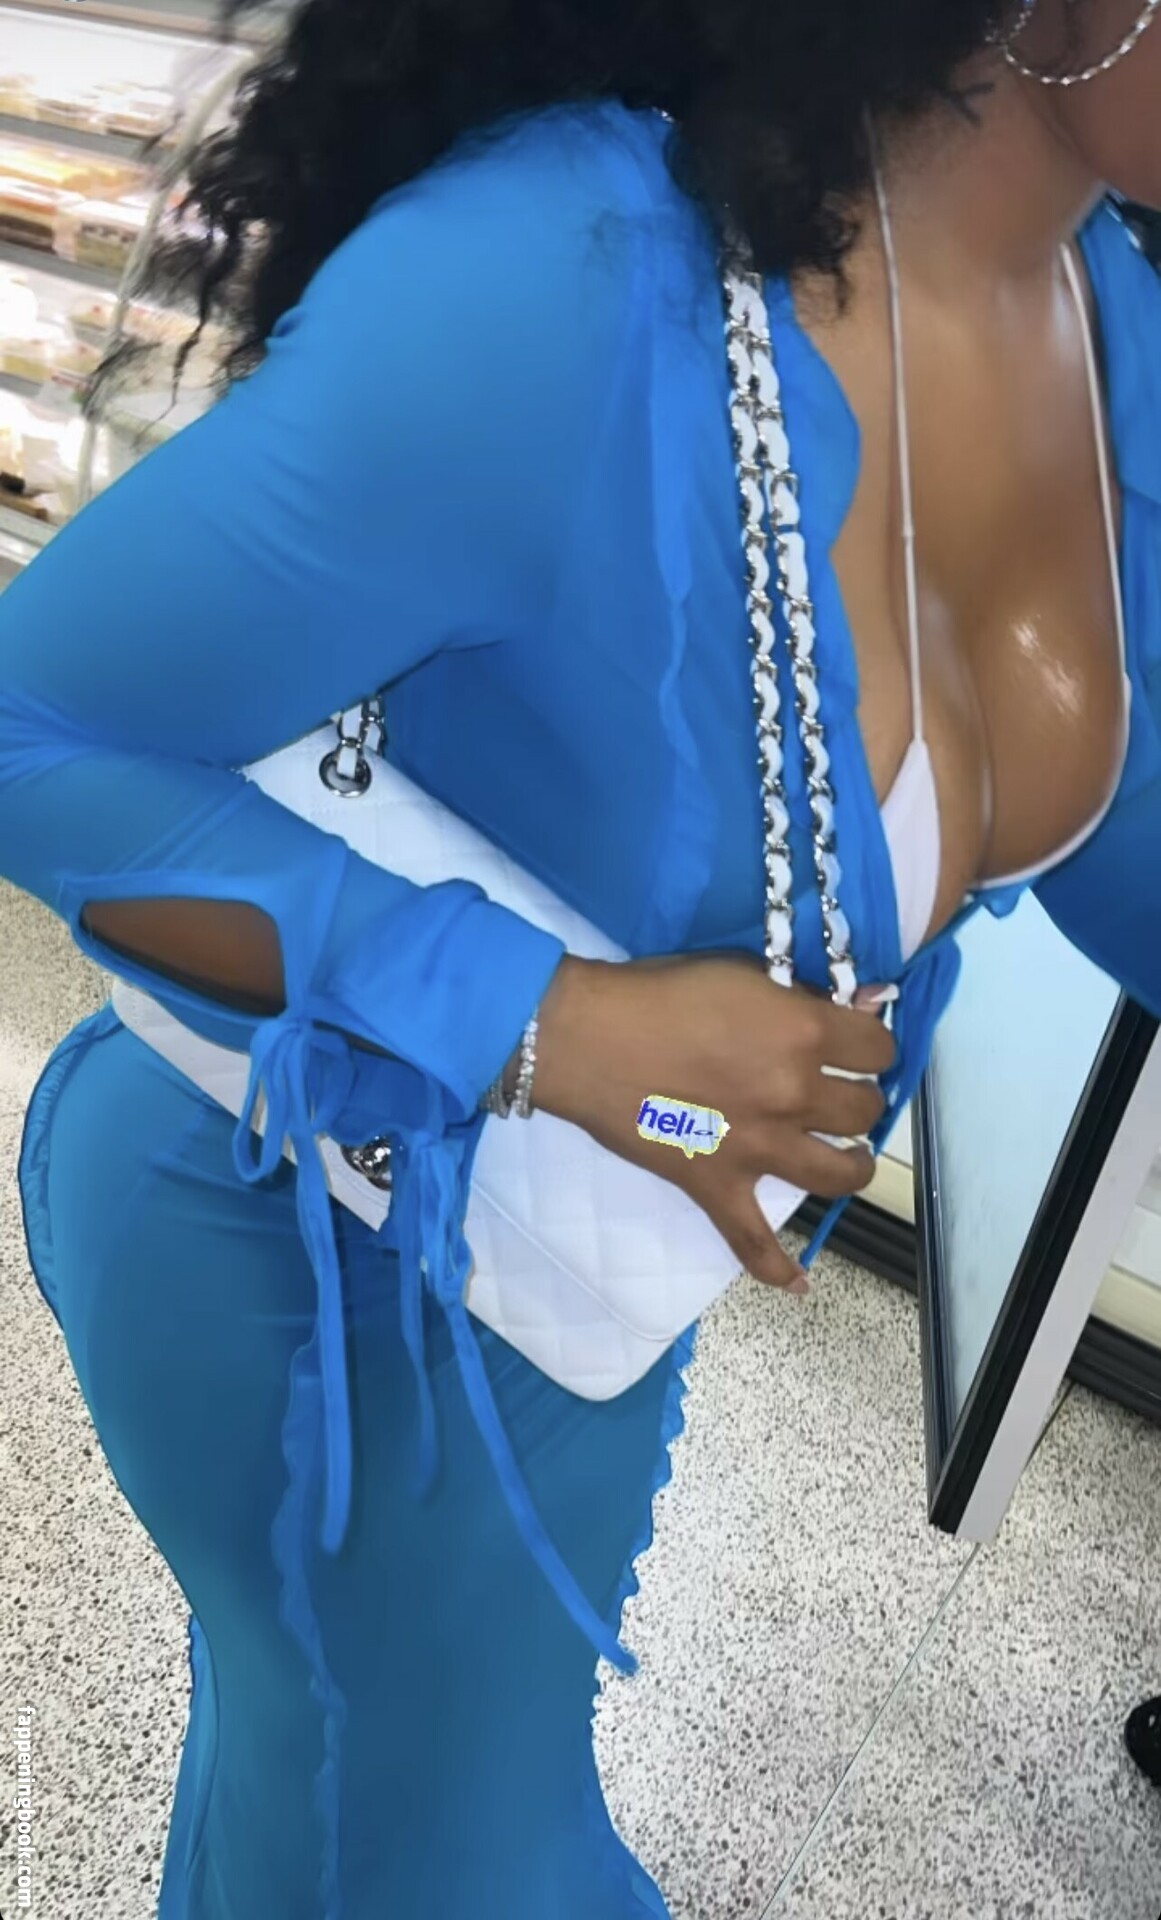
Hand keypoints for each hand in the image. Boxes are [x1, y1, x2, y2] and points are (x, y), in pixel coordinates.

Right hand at [529, 950, 895, 1292]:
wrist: (590, 1039)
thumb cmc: (661, 993)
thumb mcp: (741, 972)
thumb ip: (799, 995)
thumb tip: (853, 1008)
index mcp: (804, 1033)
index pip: (878, 1046)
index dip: (872, 1043)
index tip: (856, 1043)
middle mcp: (794, 1095)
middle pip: (865, 1109)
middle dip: (860, 1096)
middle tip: (839, 1089)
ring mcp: (759, 1149)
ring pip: (839, 1174)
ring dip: (853, 1164)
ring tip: (846, 1155)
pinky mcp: (718, 1187)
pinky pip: (752, 1241)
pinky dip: (777, 1267)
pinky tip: (799, 1282)